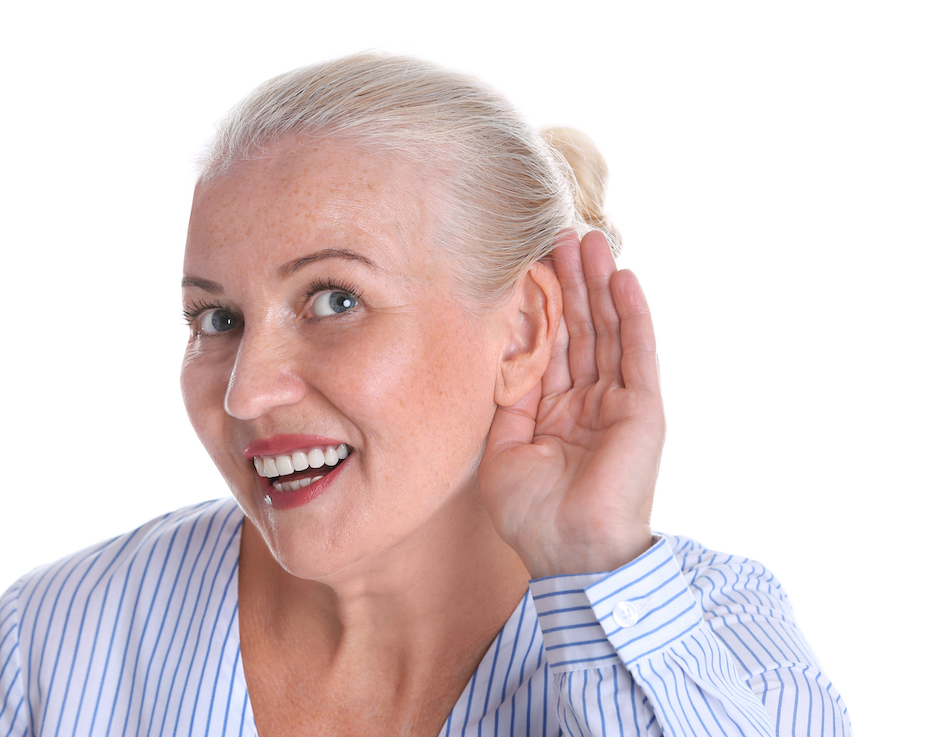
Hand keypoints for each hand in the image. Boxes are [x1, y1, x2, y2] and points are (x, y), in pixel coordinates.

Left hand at [479, 230, 663, 576]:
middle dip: (570, 282)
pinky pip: (638, 352)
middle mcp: (589, 400)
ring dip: (598, 285)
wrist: (569, 553)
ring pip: (608, 330)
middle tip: (559, 233)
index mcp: (556, 411)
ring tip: (588, 239)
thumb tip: (498, 355)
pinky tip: (623, 277)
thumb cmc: (533, 514)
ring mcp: (618, 402)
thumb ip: (506, 400)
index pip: (549, 345)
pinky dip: (633, 314)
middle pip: (580, 328)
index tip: (526, 263)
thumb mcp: (504, 448)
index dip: (540, 306)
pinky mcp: (644, 408)